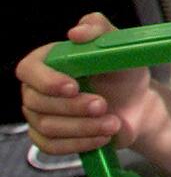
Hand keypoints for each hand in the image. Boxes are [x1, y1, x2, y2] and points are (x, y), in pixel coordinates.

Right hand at [17, 13, 151, 154]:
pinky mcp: (48, 139)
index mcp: (47, 61)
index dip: (47, 80)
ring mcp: (39, 116)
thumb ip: (99, 29)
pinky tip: (102, 137)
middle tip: (103, 105)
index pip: (28, 69)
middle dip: (74, 107)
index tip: (74, 87)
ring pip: (48, 127)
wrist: (136, 104)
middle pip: (38, 103)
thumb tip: (75, 33)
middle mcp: (36, 89)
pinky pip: (52, 146)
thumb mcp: (119, 47)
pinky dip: (80, 143)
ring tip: (113, 123)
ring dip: (83, 127)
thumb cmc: (123, 72)